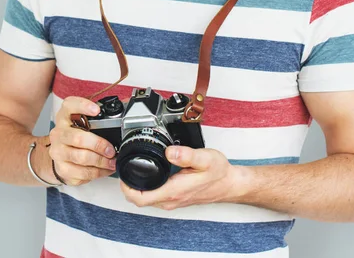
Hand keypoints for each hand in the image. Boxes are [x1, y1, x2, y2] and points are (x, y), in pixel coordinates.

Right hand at [48, 96, 116, 185]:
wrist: (60, 156)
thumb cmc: (76, 135)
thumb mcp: (82, 122)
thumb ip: (100, 115)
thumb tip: (126, 105)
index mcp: (65, 117)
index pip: (70, 106)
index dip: (83, 106)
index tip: (97, 110)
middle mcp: (58, 133)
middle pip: (78, 138)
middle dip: (99, 144)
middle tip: (111, 149)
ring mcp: (58, 152)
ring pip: (82, 157)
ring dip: (101, 161)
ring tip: (112, 161)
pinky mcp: (62, 169)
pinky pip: (83, 173)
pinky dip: (98, 172)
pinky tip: (105, 169)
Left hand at [120, 146, 237, 209]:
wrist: (229, 184)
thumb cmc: (219, 173)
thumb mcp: (205, 159)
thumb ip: (187, 155)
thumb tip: (170, 151)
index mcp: (174, 191)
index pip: (140, 199)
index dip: (126, 188)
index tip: (123, 173)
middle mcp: (171, 200)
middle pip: (139, 200)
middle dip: (128, 186)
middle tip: (125, 169)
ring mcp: (173, 201)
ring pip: (146, 200)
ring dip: (137, 188)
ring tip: (134, 170)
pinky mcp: (175, 198)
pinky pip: (155, 197)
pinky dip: (147, 188)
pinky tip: (149, 175)